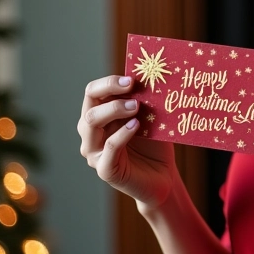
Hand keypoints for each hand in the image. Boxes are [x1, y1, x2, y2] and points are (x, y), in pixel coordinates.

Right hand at [78, 75, 175, 211]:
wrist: (163, 177)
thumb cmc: (154, 145)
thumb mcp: (149, 118)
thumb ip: (144, 100)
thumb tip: (149, 76)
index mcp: (99, 117)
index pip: (92, 93)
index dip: (108, 83)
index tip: (131, 79)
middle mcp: (91, 134)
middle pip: (89, 107)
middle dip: (110, 93)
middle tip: (134, 88)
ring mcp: (95, 153)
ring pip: (91, 124)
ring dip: (113, 110)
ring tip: (136, 107)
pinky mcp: (105, 170)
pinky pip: (108, 149)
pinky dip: (121, 134)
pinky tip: (136, 126)